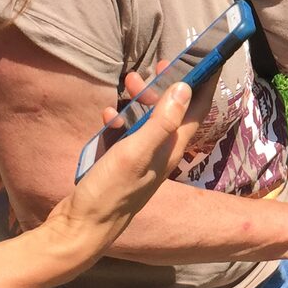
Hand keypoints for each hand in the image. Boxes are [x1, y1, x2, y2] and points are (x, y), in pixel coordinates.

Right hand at [36, 79, 196, 265]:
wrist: (80, 229)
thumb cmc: (109, 194)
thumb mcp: (135, 153)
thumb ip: (161, 122)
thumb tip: (185, 88)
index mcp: (170, 150)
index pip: (196, 111)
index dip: (203, 84)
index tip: (207, 59)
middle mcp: (161, 154)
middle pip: (172, 111)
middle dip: (165, 85)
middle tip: (153, 65)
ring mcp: (141, 159)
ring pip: (149, 119)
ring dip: (141, 98)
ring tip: (128, 81)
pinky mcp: (121, 162)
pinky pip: (128, 132)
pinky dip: (121, 118)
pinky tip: (108, 115)